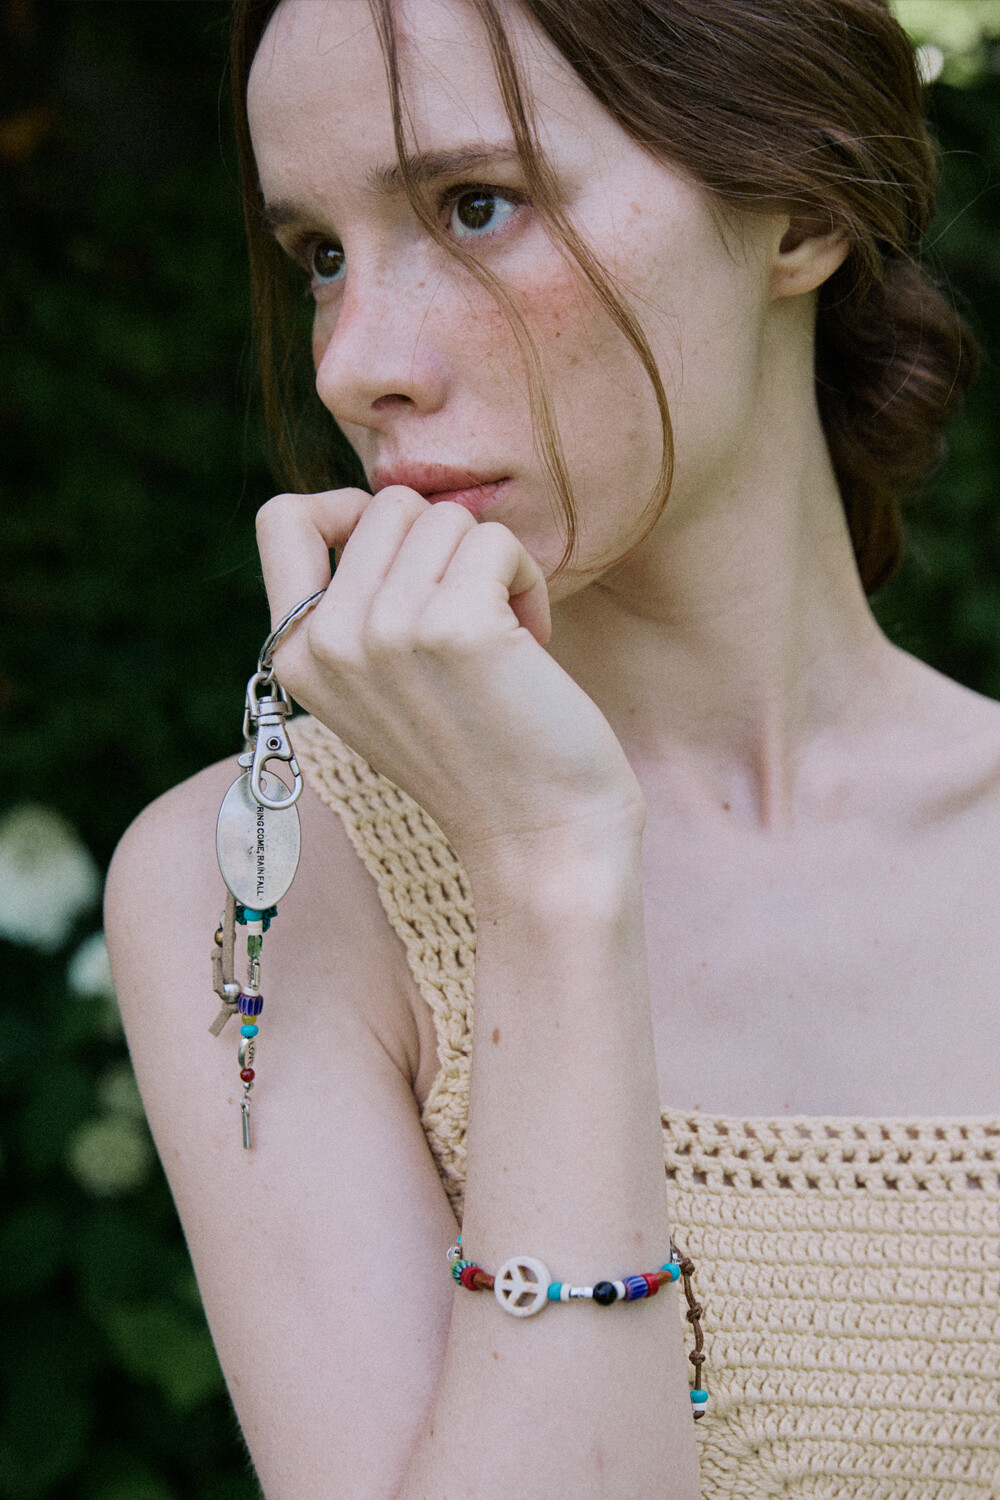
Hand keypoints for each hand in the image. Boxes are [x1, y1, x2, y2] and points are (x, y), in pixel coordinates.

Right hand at [256, 487, 644, 873]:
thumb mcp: (383, 686)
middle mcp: (327, 642)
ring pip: (446, 518)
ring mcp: (385, 632)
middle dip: (445, 547)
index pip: (283, 519)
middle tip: (473, 619)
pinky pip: (496, 541)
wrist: (541, 840)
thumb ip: (358, 611)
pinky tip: (530, 643)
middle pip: (387, 505)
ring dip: (492, 567)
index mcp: (297, 657)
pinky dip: (528, 580)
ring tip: (504, 640)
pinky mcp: (453, 626)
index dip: (347, 509)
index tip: (406, 557)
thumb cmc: (480, 755)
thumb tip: (382, 507)